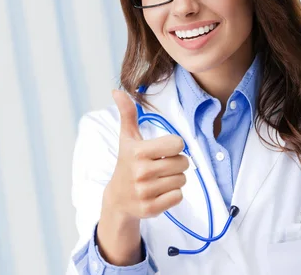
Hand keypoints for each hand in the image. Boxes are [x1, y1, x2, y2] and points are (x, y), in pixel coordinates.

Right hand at [104, 89, 189, 218]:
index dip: (174, 146)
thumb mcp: (127, 138)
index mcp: (137, 152)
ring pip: (182, 180)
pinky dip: (173, 195)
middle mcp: (141, 172)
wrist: (118, 198)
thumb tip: (117, 91)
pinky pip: (178, 197)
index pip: (178, 144)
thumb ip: (127, 114)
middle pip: (183, 163)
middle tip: (161, 166)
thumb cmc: (127, 163)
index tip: (162, 150)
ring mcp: (145, 192)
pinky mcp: (151, 208)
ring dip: (174, 179)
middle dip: (176, 163)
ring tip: (159, 179)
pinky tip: (159, 192)